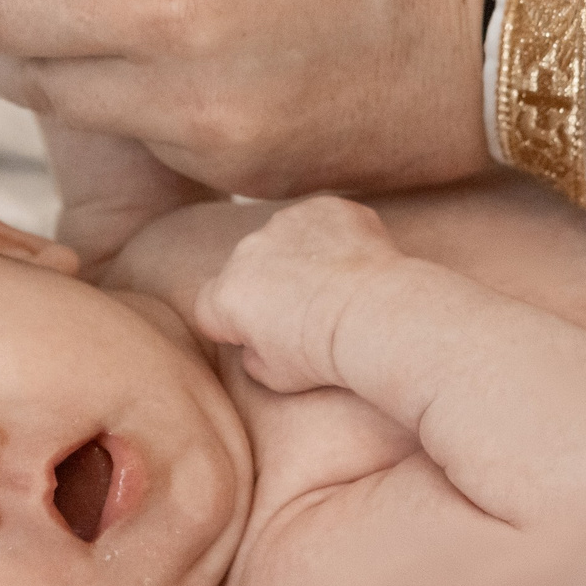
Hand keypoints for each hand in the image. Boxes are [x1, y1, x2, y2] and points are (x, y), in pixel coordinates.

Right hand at [192, 197, 404, 392]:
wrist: (375, 316)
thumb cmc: (324, 354)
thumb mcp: (276, 378)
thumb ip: (253, 359)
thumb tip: (255, 347)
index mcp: (227, 295)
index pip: (210, 308)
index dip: (230, 325)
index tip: (257, 335)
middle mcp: (247, 251)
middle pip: (246, 270)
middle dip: (266, 287)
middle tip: (304, 313)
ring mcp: (285, 223)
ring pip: (283, 239)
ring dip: (299, 257)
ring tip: (334, 287)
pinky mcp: (324, 207)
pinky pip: (321, 221)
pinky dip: (333, 238)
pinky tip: (354, 265)